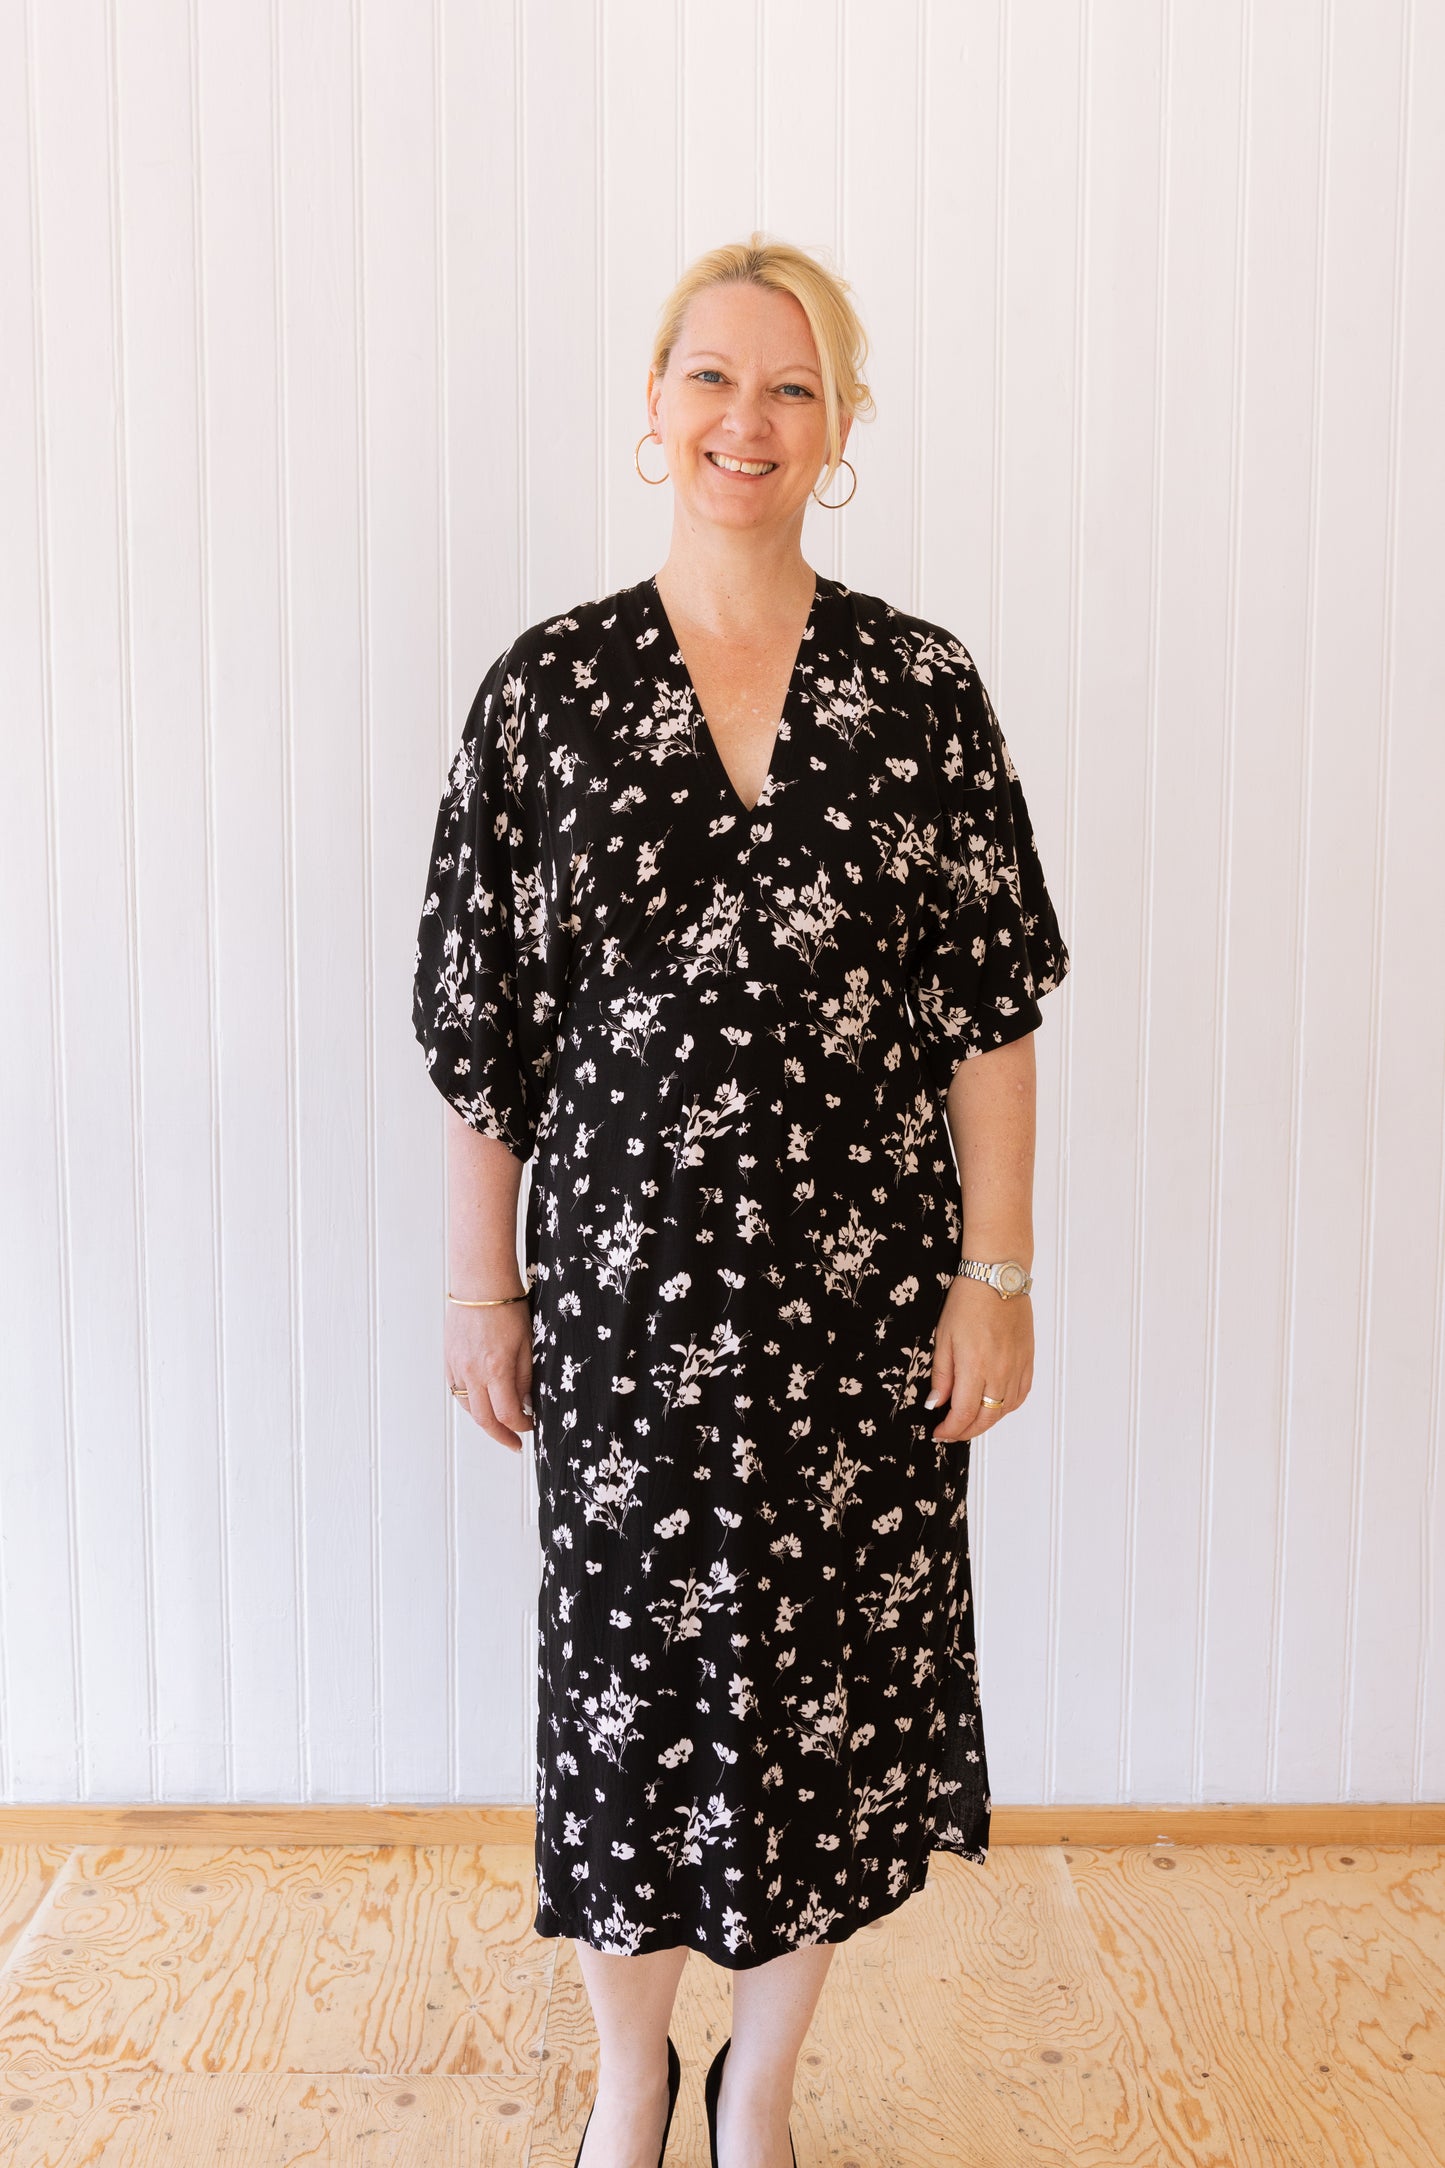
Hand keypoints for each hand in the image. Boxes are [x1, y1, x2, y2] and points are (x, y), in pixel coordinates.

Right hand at [445, 1294, 534, 1454]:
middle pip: (484, 1419)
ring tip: (499, 1425)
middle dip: (501, 1436)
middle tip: (514, 1443)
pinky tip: (482, 1402)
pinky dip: (470, 1402)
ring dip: (484, 1421)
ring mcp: (457, 1367)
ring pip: (468, 1407)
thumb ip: (525, 1377)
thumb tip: (525, 1404)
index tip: (531, 1427)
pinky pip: (457, 1391)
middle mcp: (473, 1372)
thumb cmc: (508, 1307)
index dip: (521, 1426)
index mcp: (496, 1369)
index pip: (508, 1414)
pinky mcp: (449, 1359)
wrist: (480, 1282)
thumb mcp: (527, 1343)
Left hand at [923, 1275, 1033, 1442]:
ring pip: (1004, 1411)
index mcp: (976, 1366)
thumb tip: (935, 1404)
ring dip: (986, 1421)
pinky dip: (1006, 1407)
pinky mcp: (1028, 1360)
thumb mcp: (943, 1338)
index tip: (939, 1432)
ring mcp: (1017, 1367)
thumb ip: (941, 1376)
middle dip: (966, 1431)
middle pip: (986, 1418)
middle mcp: (1001, 1371)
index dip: (950, 1430)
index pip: (964, 1413)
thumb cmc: (968, 1301)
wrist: (998, 1277)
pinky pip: (1020, 1395)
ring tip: (969, 1420)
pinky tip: (993, 1405)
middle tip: (950, 1431)